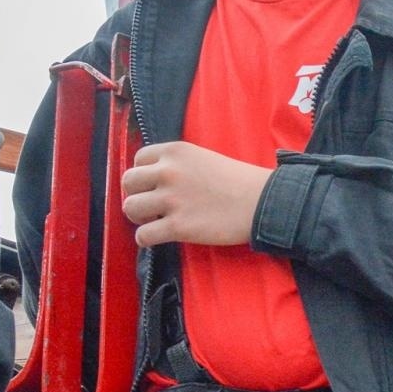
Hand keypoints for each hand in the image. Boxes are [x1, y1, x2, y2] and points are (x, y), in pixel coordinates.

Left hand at [121, 142, 271, 248]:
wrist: (263, 203)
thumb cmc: (240, 182)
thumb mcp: (204, 158)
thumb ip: (178, 164)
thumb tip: (157, 180)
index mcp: (175, 152)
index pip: (138, 159)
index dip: (144, 175)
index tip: (156, 186)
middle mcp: (168, 172)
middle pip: (129, 182)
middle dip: (137, 195)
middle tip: (153, 205)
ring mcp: (171, 200)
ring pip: (130, 208)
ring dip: (139, 217)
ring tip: (156, 221)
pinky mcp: (178, 227)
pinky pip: (143, 236)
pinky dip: (146, 239)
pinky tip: (157, 238)